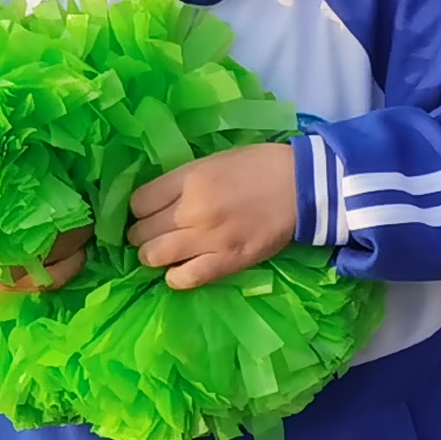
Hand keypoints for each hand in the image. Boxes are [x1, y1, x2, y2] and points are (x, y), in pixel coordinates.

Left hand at [126, 143, 302, 290]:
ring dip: (153, 256)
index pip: (138, 202)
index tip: (149, 211)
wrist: (302, 186)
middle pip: (141, 231)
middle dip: (142, 233)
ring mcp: (209, 239)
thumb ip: (182, 181)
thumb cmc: (259, 167)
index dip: (139, 209)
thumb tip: (155, 202)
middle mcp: (192, 211)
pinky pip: (185, 278)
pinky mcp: (228, 261)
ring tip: (164, 253)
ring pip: (155, 256)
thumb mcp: (213, 161)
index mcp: (189, 180)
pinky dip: (175, 277)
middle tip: (154, 233)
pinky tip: (179, 270)